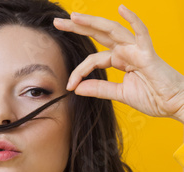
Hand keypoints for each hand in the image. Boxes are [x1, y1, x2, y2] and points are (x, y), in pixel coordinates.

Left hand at [53, 5, 183, 121]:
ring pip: (112, 31)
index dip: (79, 71)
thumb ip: (99, 89)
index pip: (92, 59)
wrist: (174, 104)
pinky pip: (141, 33)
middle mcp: (126, 50)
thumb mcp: (119, 94)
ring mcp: (137, 49)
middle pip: (98, 34)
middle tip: (58, 22)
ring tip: (74, 16)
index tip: (69, 86)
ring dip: (93, 22)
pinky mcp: (148, 53)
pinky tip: (122, 9)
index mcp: (120, 59)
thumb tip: (77, 89)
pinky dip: (132, 20)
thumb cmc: (153, 97)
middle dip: (78, 27)